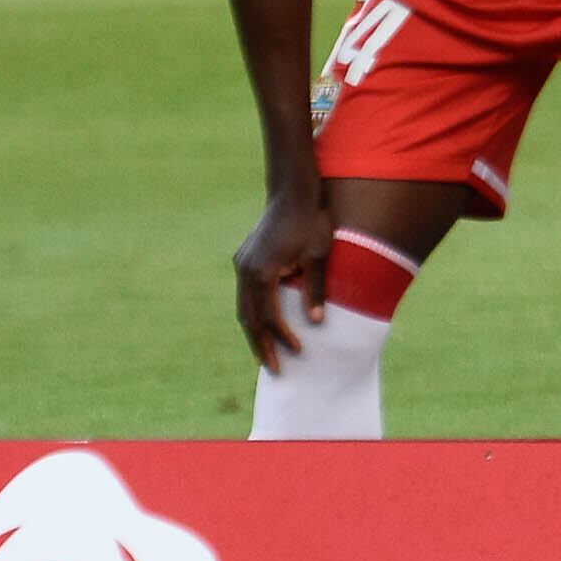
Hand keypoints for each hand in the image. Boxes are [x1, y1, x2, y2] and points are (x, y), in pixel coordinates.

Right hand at [234, 183, 334, 369]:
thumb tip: (317, 321)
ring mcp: (242, 264)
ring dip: (254, 331)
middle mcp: (246, 271)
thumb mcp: (318, 256)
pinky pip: (246, 294)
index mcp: (262, 273)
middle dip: (261, 344)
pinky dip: (253, 312)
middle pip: (249, 318)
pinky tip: (262, 323)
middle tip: (273, 369)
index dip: (283, 337)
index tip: (297, 351)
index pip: (270, 316)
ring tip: (264, 354)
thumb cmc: (311, 221)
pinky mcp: (245, 258)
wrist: (293, 191)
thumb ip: (316, 289)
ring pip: (244, 307)